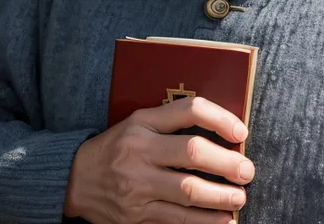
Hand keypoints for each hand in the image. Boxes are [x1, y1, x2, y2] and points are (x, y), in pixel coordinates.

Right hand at [63, 96, 254, 223]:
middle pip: (191, 152)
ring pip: (187, 190)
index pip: (188, 110)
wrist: (76, 179)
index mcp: (143, 122)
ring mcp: (137, 185)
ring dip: (220, 196)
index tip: (241, 132)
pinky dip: (204, 221)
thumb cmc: (118, 145)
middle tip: (247, 170)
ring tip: (240, 197)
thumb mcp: (139, 122)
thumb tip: (222, 127)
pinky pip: (176, 219)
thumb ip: (173, 120)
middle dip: (226, 162)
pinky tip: (223, 220)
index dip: (219, 118)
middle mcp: (140, 150)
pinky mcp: (136, 215)